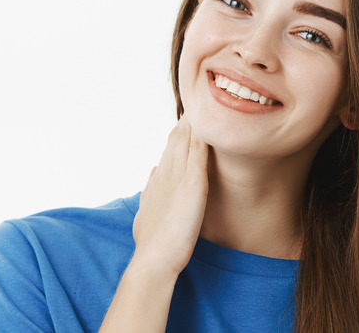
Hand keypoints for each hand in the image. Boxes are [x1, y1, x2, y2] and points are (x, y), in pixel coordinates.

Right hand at [131, 115, 208, 276]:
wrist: (153, 259)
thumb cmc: (151, 243)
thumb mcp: (147, 210)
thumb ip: (151, 190)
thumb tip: (153, 171)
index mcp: (159, 179)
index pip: (169, 148)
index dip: (178, 131)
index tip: (187, 118)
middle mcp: (166, 173)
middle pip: (177, 138)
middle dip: (188, 121)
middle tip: (199, 99)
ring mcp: (178, 177)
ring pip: (187, 141)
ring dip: (196, 123)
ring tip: (206, 102)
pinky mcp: (192, 184)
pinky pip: (199, 153)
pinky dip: (204, 137)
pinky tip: (211, 124)